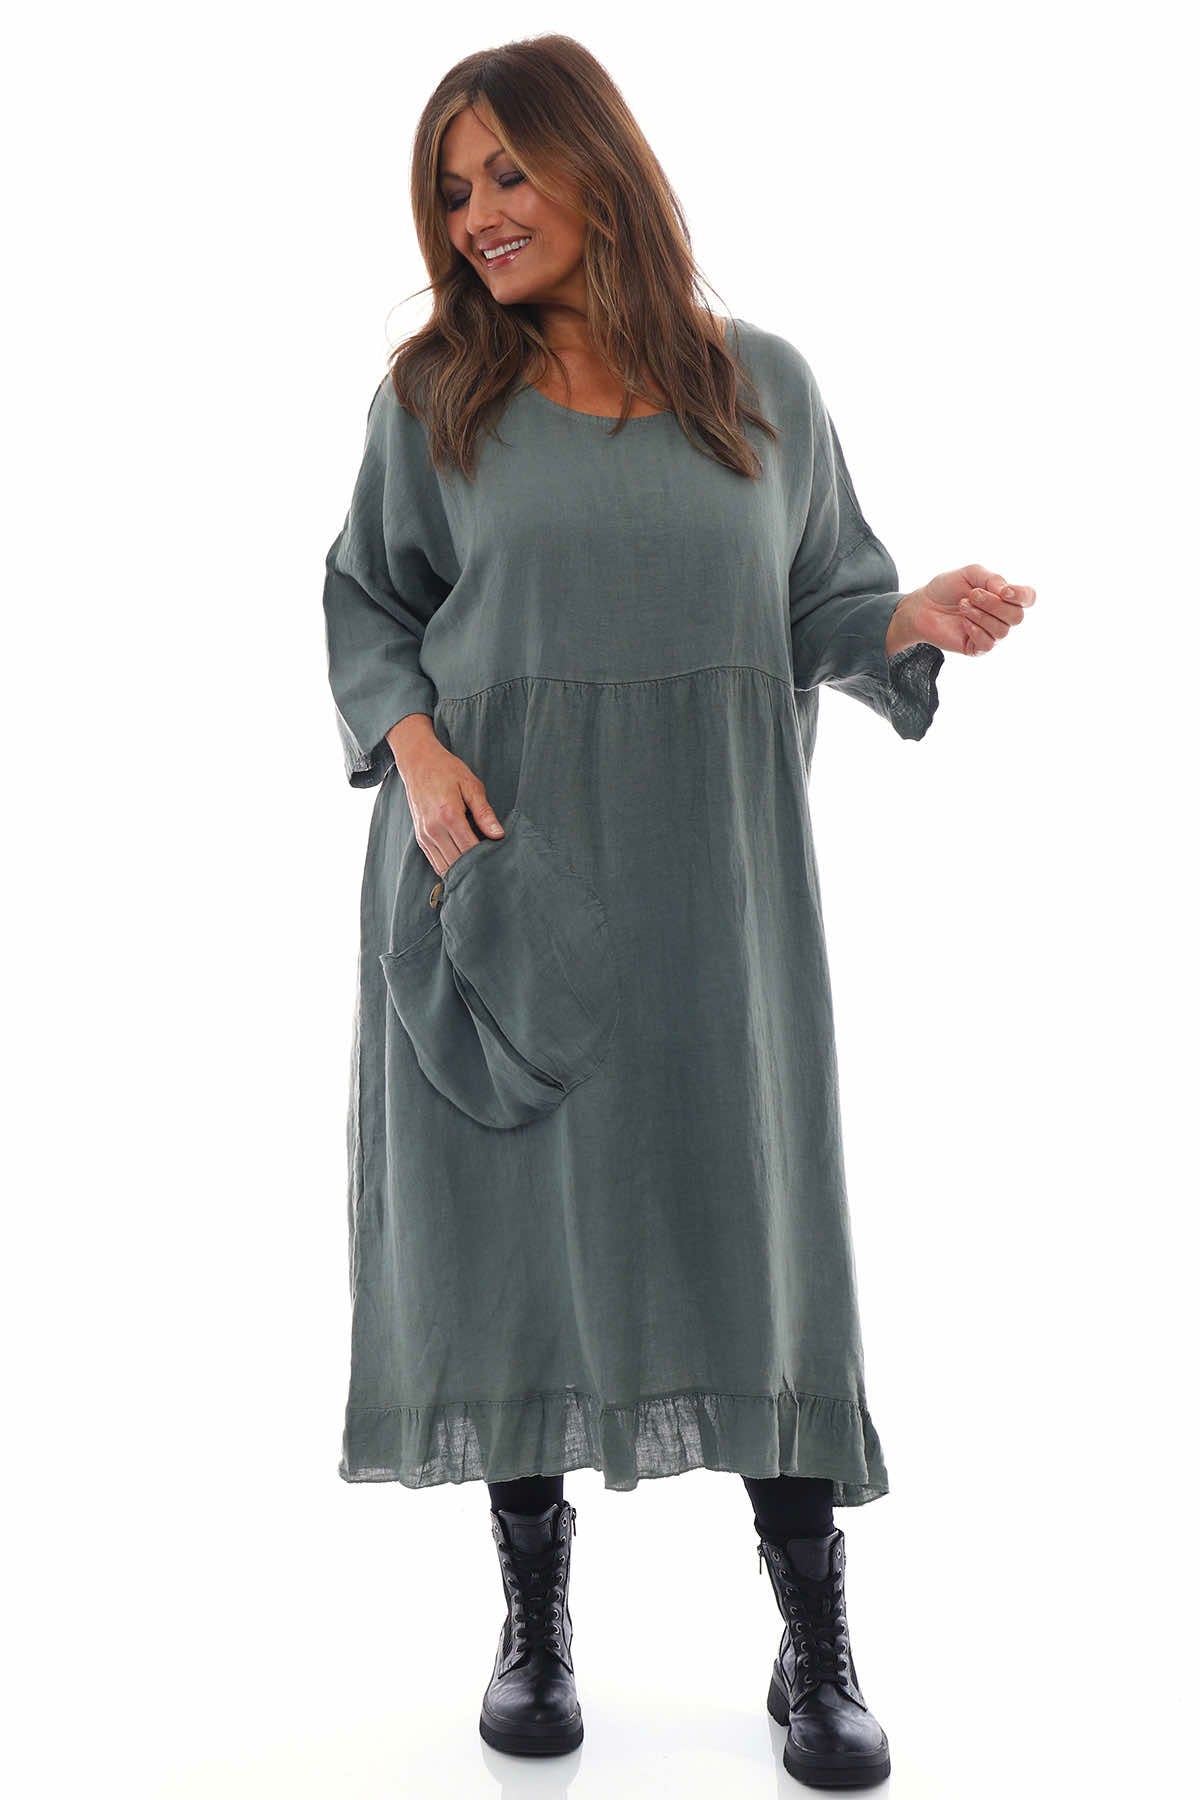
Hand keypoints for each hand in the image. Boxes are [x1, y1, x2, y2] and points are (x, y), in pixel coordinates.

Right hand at [385, 715, 505, 876]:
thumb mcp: (471, 786)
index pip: (470, 848)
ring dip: (462, 871)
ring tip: (479, 871)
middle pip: (458, 861)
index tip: (499, 859)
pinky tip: (463, 868)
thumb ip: (485, 813)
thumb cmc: (446, 771)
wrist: (418, 762)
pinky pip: (435, 863)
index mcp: (449, 815)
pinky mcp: (420, 838)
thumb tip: (499, 835)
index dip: (486, 858)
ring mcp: (424, 835)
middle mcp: (434, 829)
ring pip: (445, 867)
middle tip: (493, 868)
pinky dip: (449, 869)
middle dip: (476, 867)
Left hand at [905, 566, 1037, 657]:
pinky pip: (988, 644)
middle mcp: (1001, 616)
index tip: (1004, 591)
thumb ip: (992, 578)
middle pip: (1017, 617)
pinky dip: (975, 630)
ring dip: (981, 615)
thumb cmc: (947, 588)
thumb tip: (1006, 592)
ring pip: (1002, 630)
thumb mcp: (970, 574)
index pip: (1028, 598)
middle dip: (994, 604)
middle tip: (972, 595)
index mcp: (1004, 597)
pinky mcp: (976, 648)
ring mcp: (990, 634)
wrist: (922, 606)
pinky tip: (963, 622)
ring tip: (962, 605)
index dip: (1022, 596)